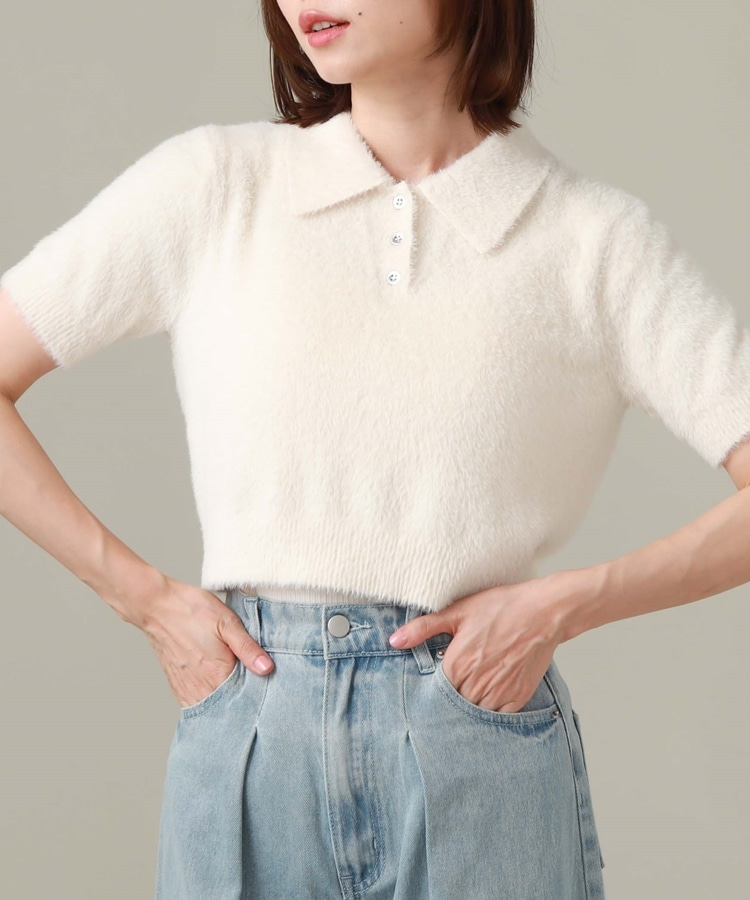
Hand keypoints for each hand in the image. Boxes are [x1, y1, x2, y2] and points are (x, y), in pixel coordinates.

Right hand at [120, 574, 274, 707]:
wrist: (156, 607)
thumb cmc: (192, 611)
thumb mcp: (228, 623)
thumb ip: (247, 648)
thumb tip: (267, 668)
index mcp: (217, 674)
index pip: (245, 697)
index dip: (258, 691)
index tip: (266, 683)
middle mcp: (201, 688)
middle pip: (229, 705)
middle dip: (243, 698)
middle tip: (252, 681)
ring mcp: (187, 689)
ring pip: (213, 707)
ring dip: (225, 700)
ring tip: (235, 682)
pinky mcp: (177, 686)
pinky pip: (197, 704)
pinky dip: (210, 699)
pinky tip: (217, 685)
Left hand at [388, 580, 568, 712]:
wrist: (543, 612)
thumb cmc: (501, 608)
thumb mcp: (458, 611)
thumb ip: (423, 628)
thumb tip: (394, 641)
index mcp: (458, 664)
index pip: (434, 692)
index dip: (432, 690)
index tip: (433, 685)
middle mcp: (476, 683)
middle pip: (453, 706)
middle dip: (449, 701)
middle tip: (452, 690)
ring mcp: (498, 693)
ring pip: (474, 715)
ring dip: (468, 708)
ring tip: (470, 692)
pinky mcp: (517, 698)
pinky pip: (497, 717)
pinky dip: (490, 712)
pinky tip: (487, 698)